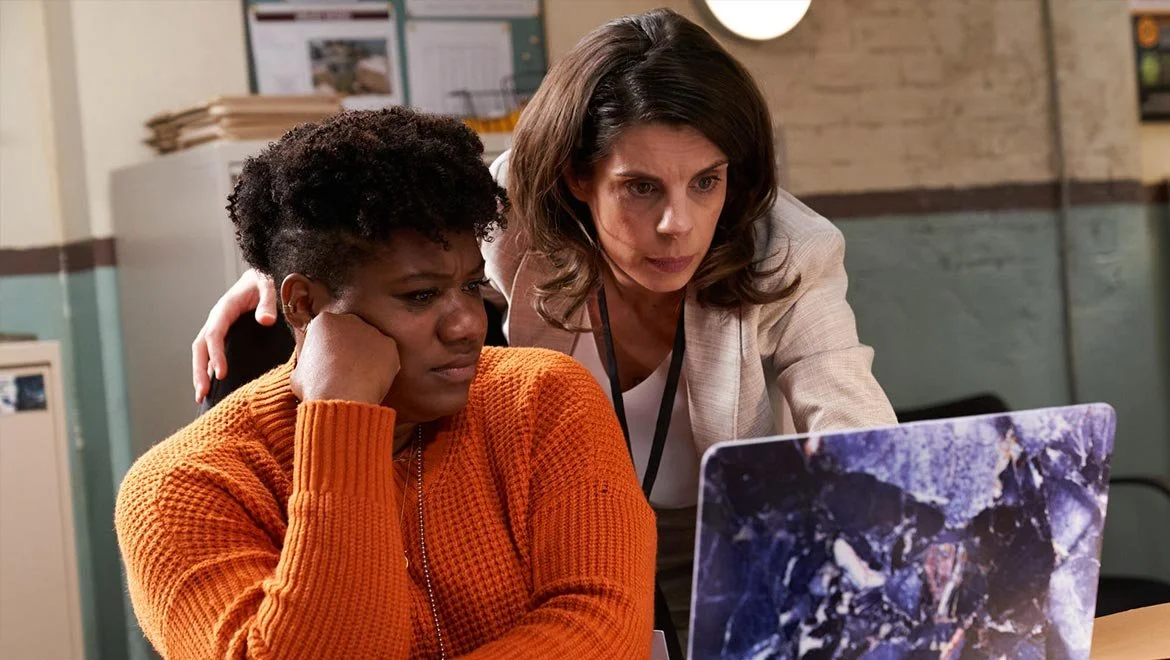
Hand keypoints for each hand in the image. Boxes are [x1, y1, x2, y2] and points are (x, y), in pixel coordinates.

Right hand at [192, 269, 277, 402]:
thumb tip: (265, 321)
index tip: (221, 374)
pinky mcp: (223, 335)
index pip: (214, 335)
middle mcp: (216, 320)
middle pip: (200, 348)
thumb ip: (268, 302)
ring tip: (201, 396)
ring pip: (201, 353)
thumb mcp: (268, 287)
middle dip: (199, 371)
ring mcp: (217, 328)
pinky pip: (210, 353)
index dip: (216, 354)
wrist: (259, 277)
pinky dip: (208, 369)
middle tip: (202, 393)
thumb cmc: (263, 282)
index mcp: (223, 310)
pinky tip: (212, 386)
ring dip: (199, 373)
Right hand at [291, 312, 399, 404]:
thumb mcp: (298, 371)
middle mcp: (350, 319)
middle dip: (349, 346)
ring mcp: (372, 331)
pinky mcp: (389, 345)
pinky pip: (386, 354)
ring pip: (370, 342)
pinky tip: (372, 379)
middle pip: (351, 331)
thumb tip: (310, 366)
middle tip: (346, 369)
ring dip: (366, 355)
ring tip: (359, 377)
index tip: (328, 361)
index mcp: (324, 320)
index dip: (328, 346)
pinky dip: (382, 365)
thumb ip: (307, 361)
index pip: (328, 329)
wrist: (341, 398)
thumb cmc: (315, 387)